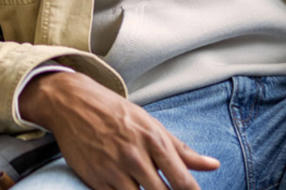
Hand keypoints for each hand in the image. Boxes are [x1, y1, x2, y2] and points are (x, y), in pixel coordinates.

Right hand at [19, 72, 218, 189]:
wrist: (72, 103)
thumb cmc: (115, 112)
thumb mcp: (151, 124)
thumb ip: (182, 149)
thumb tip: (213, 165)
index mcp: (153, 139)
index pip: (182, 181)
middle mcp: (134, 155)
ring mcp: (113, 169)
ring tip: (146, 187)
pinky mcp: (95, 180)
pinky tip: (129, 188)